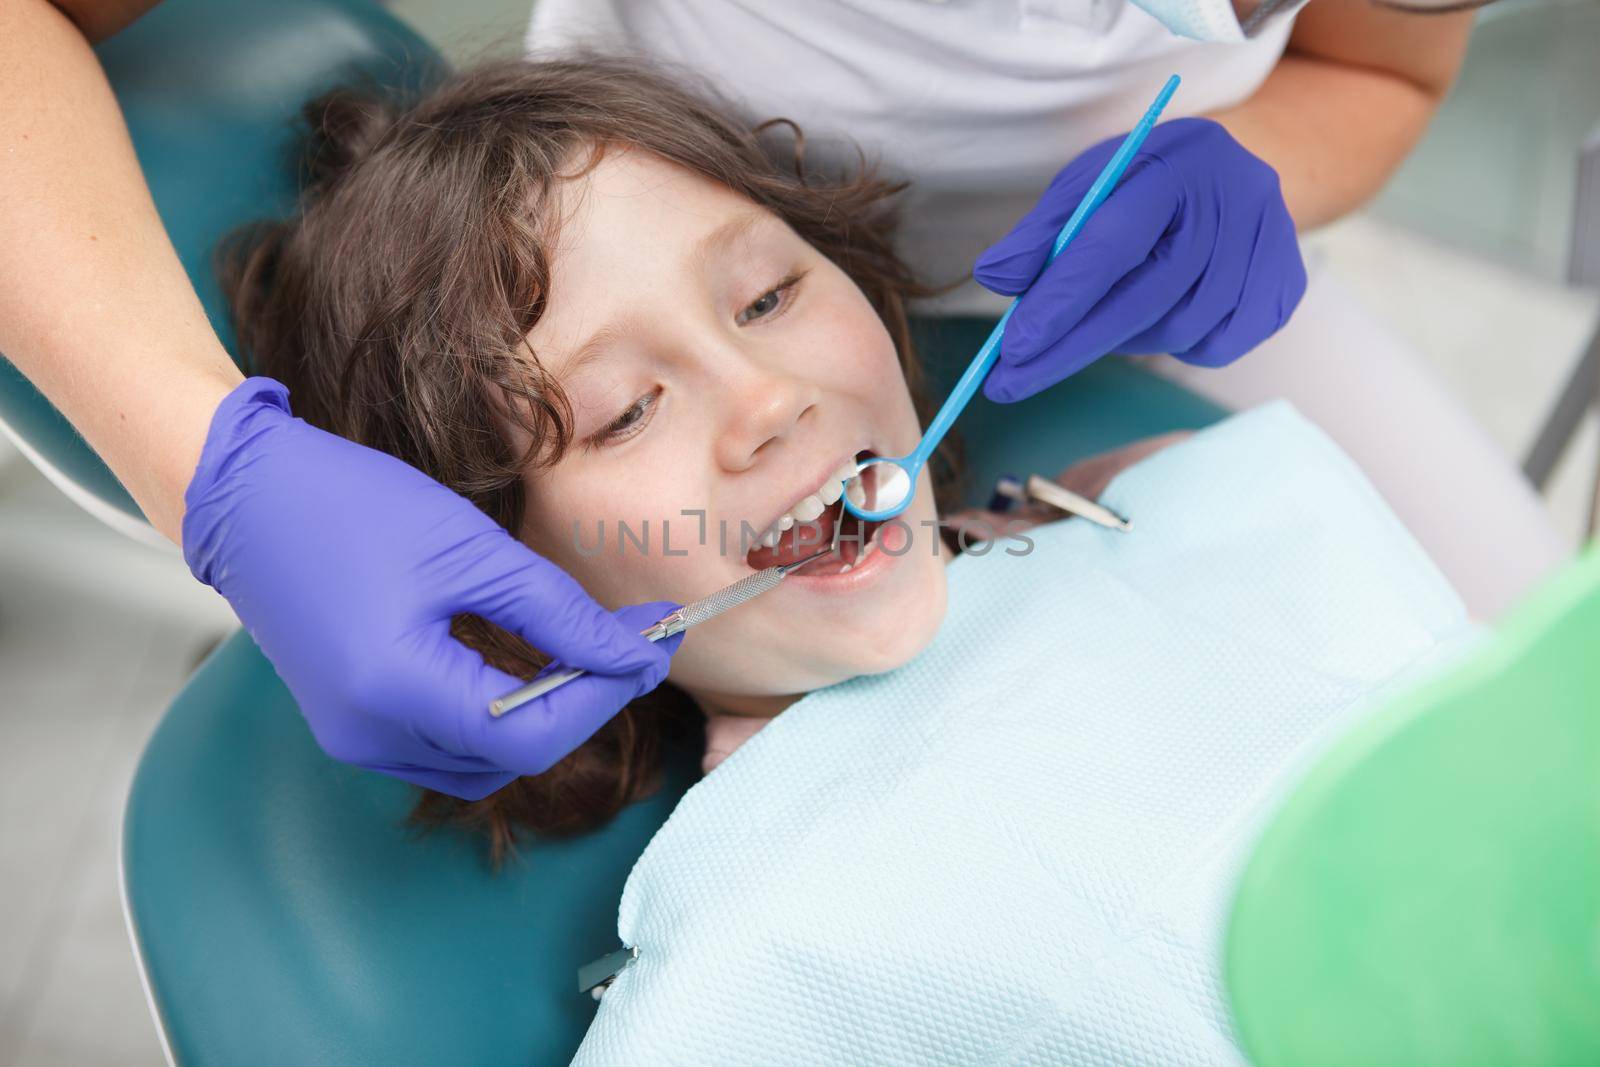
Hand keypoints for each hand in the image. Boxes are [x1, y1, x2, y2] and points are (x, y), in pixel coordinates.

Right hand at [182, 378, 679, 799]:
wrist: (246, 495)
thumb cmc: (350, 506)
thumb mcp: (473, 550)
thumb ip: (561, 613)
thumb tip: (635, 655)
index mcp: (393, 688)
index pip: (533, 733)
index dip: (604, 697)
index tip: (653, 651)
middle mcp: (368, 732)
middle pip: (513, 756)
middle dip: (582, 703)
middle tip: (632, 645)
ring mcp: (354, 737)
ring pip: (484, 762)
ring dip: (541, 714)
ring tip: (583, 651)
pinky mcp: (351, 726)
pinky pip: (445, 747)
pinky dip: (494, 717)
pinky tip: (520, 665)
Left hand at [974, 117, 1305, 401]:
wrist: (1235, 172)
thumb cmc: (1146, 181)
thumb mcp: (1089, 185)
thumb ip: (1043, 231)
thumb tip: (996, 276)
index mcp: (1175, 162)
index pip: (1111, 243)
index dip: (1060, 301)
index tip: (1011, 350)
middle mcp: (1234, 200)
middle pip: (1144, 297)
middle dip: (1068, 348)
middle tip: (1009, 384)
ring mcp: (1271, 245)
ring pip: (1179, 330)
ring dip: (1123, 341)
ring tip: (1097, 325)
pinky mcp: (1287, 287)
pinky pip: (1216, 347)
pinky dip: (1176, 346)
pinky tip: (1157, 320)